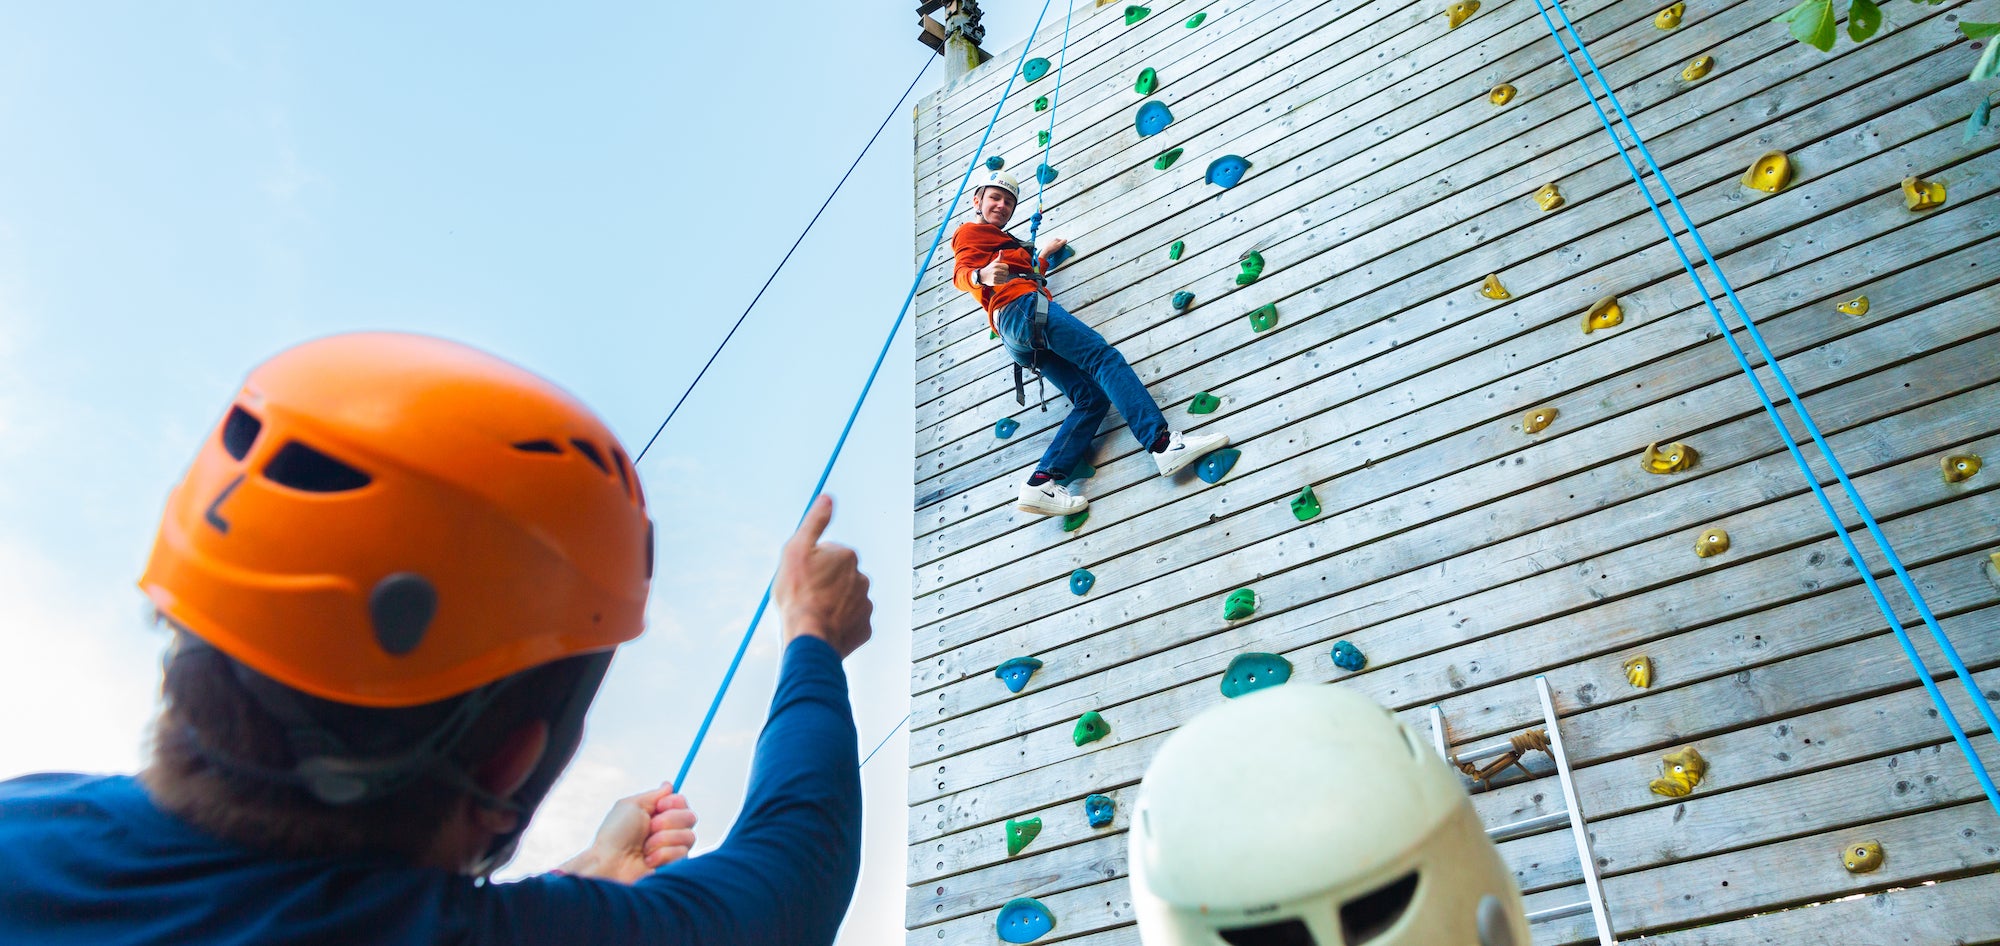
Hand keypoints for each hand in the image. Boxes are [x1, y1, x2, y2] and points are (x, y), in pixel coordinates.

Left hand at [557, 783, 697, 883]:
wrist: (610, 863)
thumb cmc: (616, 834)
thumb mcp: (632, 805)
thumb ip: (654, 795)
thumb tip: (669, 785)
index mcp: (657, 814)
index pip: (682, 802)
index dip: (674, 803)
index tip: (659, 807)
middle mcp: (667, 830)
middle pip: (690, 817)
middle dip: (668, 821)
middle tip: (649, 828)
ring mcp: (671, 848)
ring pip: (689, 836)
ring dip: (663, 839)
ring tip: (645, 848)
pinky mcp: (674, 865)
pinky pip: (682, 854)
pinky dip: (662, 855)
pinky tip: (648, 860)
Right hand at [773, 495, 873, 658]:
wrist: (810, 637)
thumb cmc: (799, 594)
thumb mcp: (797, 550)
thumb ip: (815, 522)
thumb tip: (827, 498)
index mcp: (847, 556)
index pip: (827, 555)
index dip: (810, 566)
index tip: (802, 578)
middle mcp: (862, 578)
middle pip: (838, 577)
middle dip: (825, 584)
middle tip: (806, 597)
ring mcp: (865, 604)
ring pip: (846, 600)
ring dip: (833, 604)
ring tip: (815, 614)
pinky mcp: (865, 628)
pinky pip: (851, 622)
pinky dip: (839, 623)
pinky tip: (824, 626)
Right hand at [977, 251, 1012, 287]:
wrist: (982, 276)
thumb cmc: (990, 268)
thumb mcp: (994, 262)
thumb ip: (1000, 257)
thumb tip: (1001, 250)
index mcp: (995, 265)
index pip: (1006, 266)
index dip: (1005, 267)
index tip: (1002, 268)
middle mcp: (995, 271)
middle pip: (1007, 272)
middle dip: (1005, 273)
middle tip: (1001, 273)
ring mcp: (994, 277)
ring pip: (1005, 278)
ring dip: (1003, 278)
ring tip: (999, 276)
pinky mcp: (994, 282)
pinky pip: (1002, 283)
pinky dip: (1001, 282)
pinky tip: (998, 280)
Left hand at [1039, 238, 1066, 267]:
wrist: (1046, 252)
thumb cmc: (1052, 248)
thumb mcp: (1059, 244)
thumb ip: (1063, 241)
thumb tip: (1066, 240)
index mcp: (1055, 239)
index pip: (1061, 240)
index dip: (1063, 244)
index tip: (1063, 246)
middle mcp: (1052, 240)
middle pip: (1058, 242)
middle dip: (1059, 245)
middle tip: (1060, 249)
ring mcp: (1049, 243)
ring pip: (1054, 245)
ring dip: (1056, 247)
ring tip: (1056, 250)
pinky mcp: (1047, 246)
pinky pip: (1052, 247)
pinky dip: (1053, 249)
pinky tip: (1053, 251)